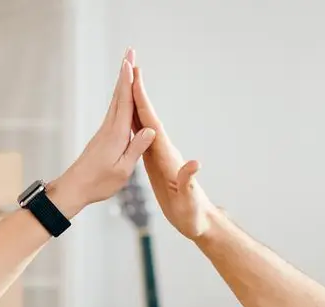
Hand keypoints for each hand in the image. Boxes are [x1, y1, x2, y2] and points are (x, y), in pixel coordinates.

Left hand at [48, 49, 155, 214]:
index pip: (124, 103)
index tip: (130, 62)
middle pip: (119, 95)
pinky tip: (123, 95)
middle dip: (125, 73)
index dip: (128, 82)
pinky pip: (114, 112)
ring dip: (123, 82)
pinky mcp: (103, 137)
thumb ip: (136, 148)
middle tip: (130, 52)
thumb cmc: (99, 183)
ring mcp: (105, 131)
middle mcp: (109, 128)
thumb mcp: (123, 169)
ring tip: (128, 66)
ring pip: (116, 101)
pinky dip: (120, 98)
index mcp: (116, 134)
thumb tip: (150, 130)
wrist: (74, 188)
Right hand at [130, 62, 215, 240]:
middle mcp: (164, 151)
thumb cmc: (193, 213)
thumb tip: (195, 163)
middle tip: (130, 66)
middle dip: (139, 92)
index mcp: (168, 156)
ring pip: (143, 124)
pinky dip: (133, 124)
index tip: (135, 79)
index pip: (153, 124)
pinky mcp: (155, 163)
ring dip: (135, 103)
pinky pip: (141, 138)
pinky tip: (127, 115)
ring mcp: (160, 156)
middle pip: (148, 117)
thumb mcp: (189, 200)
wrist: (198, 221)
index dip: (144, 102)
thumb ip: (190, 180)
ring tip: (126, 83)